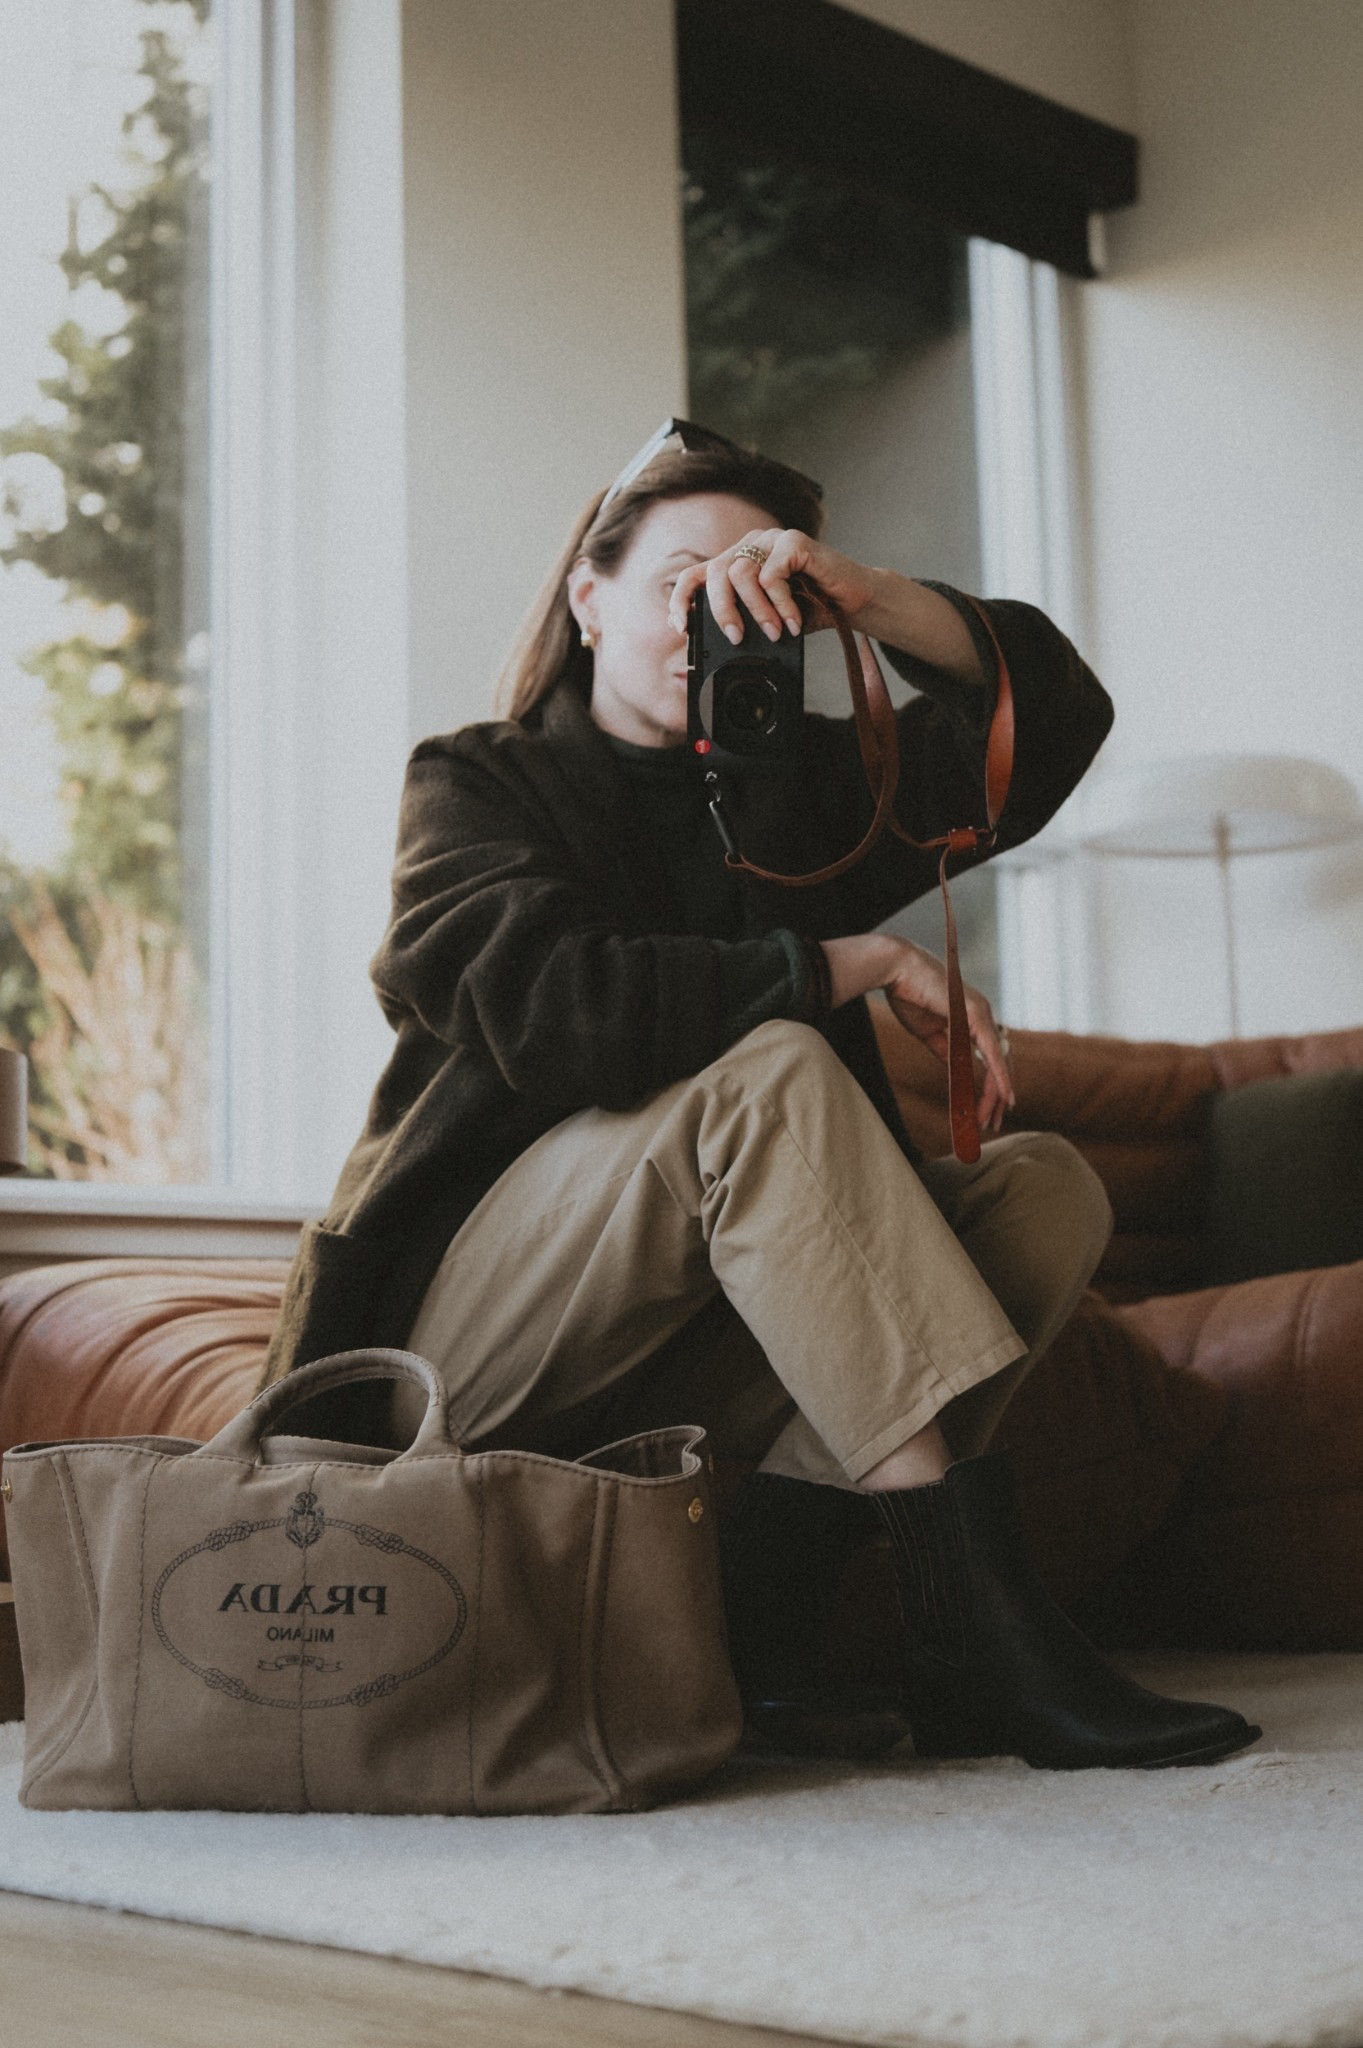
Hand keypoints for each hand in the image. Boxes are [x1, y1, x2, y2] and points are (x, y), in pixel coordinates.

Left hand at [667, 528, 883, 644]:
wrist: (854, 601)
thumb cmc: (812, 608)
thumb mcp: (768, 619)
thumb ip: (744, 620)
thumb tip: (716, 639)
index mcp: (738, 560)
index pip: (697, 573)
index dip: (682, 598)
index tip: (681, 627)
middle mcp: (751, 544)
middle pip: (716, 572)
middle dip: (722, 610)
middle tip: (736, 637)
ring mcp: (771, 539)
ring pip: (742, 573)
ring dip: (757, 611)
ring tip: (774, 632)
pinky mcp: (793, 541)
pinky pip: (771, 574)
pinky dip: (780, 603)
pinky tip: (793, 621)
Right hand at [883, 938, 1013, 1133]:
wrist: (896, 970)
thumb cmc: (908, 994)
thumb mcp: (930, 1033)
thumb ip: (947, 1051)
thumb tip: (959, 1072)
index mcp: (973, 1019)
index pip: (989, 1058)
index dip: (991, 1085)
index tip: (986, 1110)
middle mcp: (983, 1016)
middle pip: (999, 1063)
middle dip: (996, 1096)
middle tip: (990, 1122)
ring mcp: (983, 1014)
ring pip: (999, 1062)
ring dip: (996, 1094)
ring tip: (990, 1118)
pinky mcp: (976, 1015)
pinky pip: (992, 1053)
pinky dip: (1000, 1077)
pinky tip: (1004, 1096)